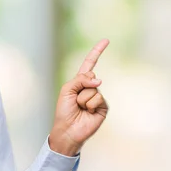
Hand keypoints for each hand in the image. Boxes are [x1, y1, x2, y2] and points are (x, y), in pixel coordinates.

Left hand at [49, 39, 108, 155]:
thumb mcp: (67, 89)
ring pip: (93, 89)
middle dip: (80, 87)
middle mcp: (90, 88)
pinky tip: (87, 113)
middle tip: (75, 101)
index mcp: (80, 82)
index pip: (90, 63)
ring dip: (83, 99)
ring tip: (80, 108)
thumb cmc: (64, 110)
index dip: (97, 51)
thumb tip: (99, 80)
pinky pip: (97, 99)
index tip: (106, 40)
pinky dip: (89, 105)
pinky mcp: (103, 107)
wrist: (67, 130)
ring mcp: (98, 97)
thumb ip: (81, 79)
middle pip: (90, 77)